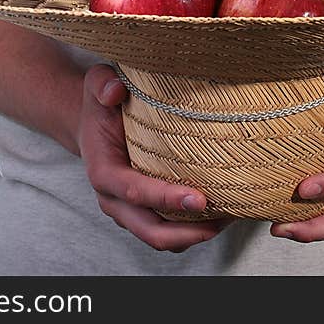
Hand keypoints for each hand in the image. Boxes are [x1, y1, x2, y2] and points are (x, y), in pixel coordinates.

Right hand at [79, 64, 232, 251]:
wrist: (93, 124)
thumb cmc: (102, 105)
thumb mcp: (98, 85)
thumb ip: (103, 85)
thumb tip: (116, 90)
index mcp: (103, 172)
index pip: (134, 192)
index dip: (166, 199)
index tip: (199, 199)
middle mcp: (114, 199)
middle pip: (150, 231)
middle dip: (187, 232)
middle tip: (223, 220)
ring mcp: (129, 212)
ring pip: (163, 239)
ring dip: (195, 235)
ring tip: (230, 219)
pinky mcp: (144, 213)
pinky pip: (169, 232)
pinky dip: (193, 231)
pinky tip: (221, 215)